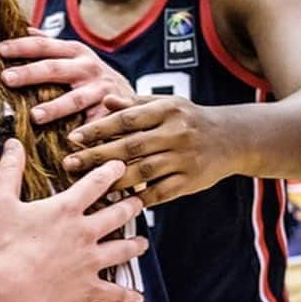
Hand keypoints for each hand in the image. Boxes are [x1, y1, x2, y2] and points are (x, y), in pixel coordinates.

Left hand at [0, 34, 134, 123]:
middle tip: (6, 78)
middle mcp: (88, 68)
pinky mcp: (112, 113)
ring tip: (35, 116)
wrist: (133, 97)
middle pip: (54, 69)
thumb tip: (24, 28)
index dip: (22, 47)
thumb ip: (51, 44)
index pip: (44, 45)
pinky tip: (68, 143)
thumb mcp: (76, 55)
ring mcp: (101, 91)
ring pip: (75, 99)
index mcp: (75, 51)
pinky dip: (84, 133)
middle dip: (30, 73)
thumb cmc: (92, 76)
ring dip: (55, 107)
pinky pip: (95, 124)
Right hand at [0, 138, 145, 301]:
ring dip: (135, 245)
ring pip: (122, 250)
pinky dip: (128, 296)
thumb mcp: (1, 202)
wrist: (9, 292)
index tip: (121, 165)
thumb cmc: (3, 246)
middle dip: (131, 206)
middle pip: (117, 215)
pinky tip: (137, 298)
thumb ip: (10, 171)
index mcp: (66, 209)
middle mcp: (84, 232)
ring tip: (143, 242)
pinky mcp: (88, 289)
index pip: (95, 183)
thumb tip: (13, 142)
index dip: (110, 172)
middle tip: (140, 201)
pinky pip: (115, 293)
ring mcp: (90, 262)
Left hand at [63, 95, 232, 205]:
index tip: (72, 137)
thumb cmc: (188, 118)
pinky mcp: (191, 181)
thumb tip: (106, 100)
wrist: (232, 138)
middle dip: (96, 156)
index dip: (98, 129)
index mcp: (166, 110)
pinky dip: (139, 198)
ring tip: (87, 185)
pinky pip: (161, 192)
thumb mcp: (165, 104)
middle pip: (130, 147)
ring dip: (113, 180)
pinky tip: (118, 202)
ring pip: (143, 171)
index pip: (126, 119)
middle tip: (68, 163)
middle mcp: (176, 133)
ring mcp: (185, 159)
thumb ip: (135, 104)